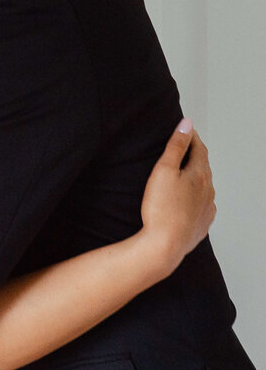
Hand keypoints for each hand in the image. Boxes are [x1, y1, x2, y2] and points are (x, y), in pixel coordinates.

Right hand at [139, 118, 215, 276]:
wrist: (164, 245)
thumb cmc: (161, 208)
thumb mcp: (163, 170)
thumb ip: (176, 145)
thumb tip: (186, 124)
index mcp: (200, 175)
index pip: (199, 149)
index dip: (191, 137)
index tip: (184, 129)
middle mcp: (209, 191)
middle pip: (203, 167)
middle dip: (193, 156)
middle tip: (181, 148)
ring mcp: (207, 209)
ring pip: (203, 187)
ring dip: (194, 177)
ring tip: (181, 173)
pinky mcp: (201, 224)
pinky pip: (201, 205)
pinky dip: (194, 196)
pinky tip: (185, 199)